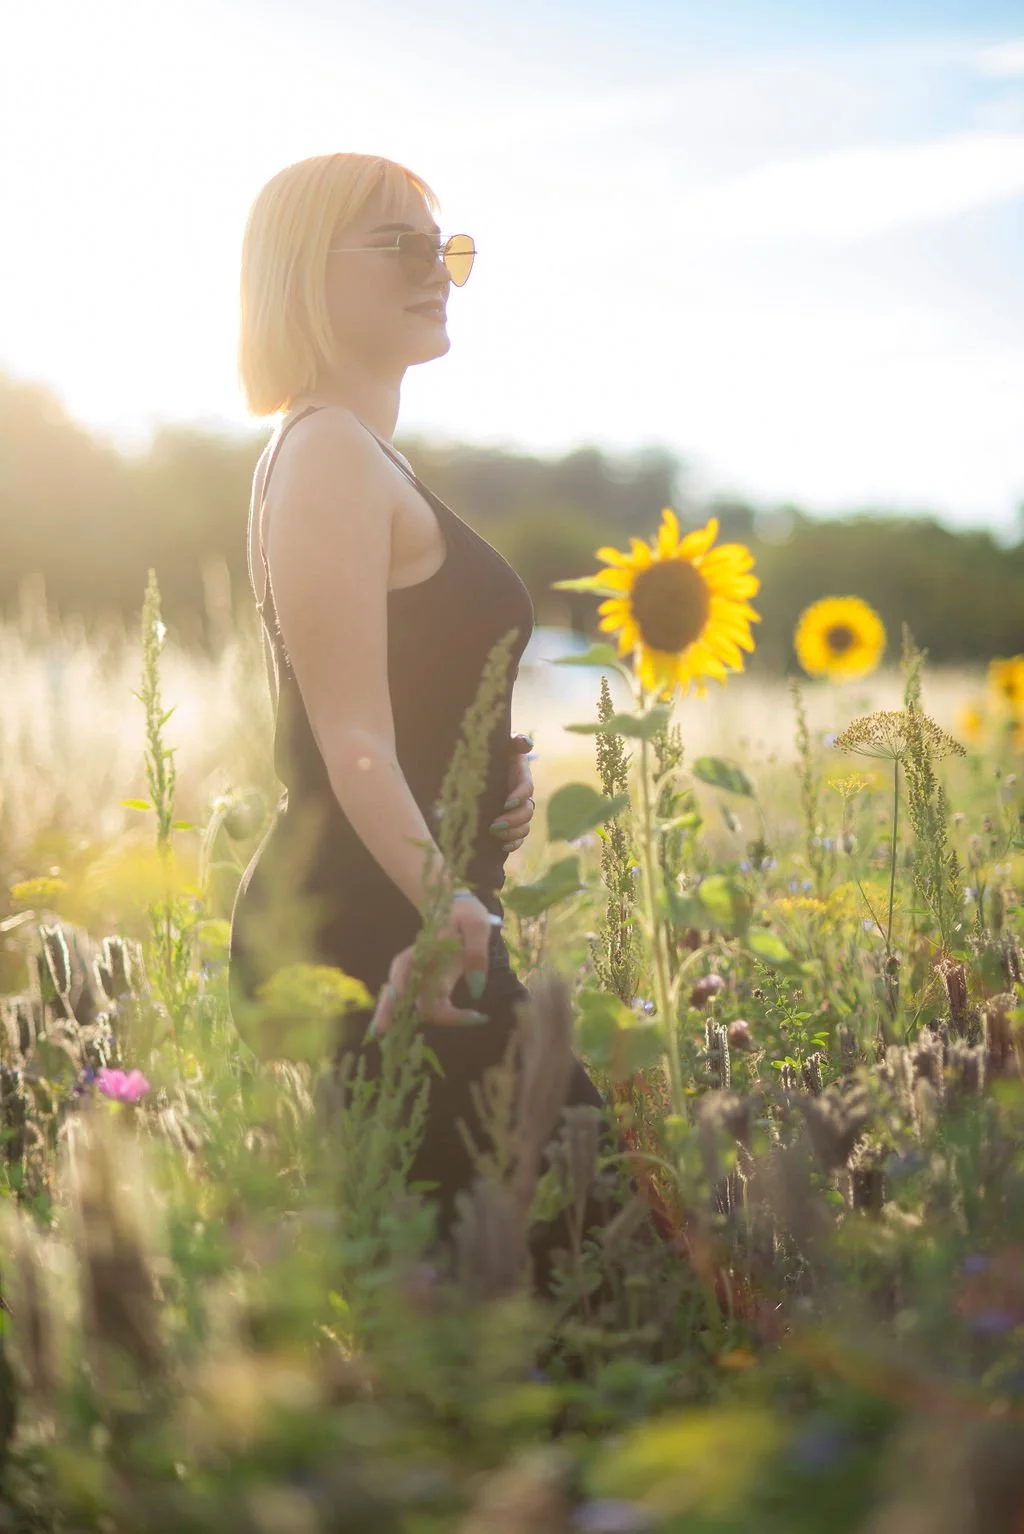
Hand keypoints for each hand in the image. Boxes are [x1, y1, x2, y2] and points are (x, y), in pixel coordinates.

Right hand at [368, 890, 495, 1037]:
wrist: (460, 909)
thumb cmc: (466, 915)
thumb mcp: (476, 925)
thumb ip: (476, 953)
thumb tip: (475, 989)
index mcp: (423, 949)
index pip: (405, 969)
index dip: (402, 986)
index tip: (411, 998)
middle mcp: (418, 966)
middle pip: (396, 991)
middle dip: (387, 1011)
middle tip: (379, 1033)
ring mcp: (425, 977)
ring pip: (410, 1003)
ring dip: (408, 1020)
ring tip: (408, 1041)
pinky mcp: (435, 985)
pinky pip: (429, 1006)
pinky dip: (439, 1018)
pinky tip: (456, 1022)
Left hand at [489, 733, 534, 854]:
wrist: (475, 767)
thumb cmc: (488, 753)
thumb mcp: (500, 744)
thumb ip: (513, 742)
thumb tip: (526, 744)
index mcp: (520, 775)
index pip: (526, 787)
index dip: (519, 796)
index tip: (506, 803)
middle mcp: (521, 795)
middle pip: (527, 811)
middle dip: (513, 820)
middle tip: (494, 825)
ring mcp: (516, 811)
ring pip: (525, 826)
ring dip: (513, 834)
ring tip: (495, 835)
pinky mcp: (510, 824)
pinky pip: (519, 838)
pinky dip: (513, 844)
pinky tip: (502, 847)